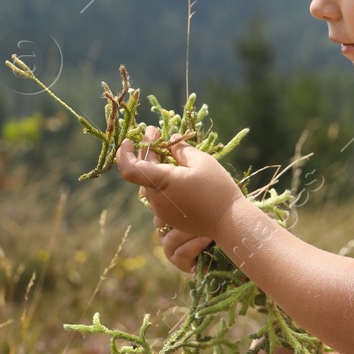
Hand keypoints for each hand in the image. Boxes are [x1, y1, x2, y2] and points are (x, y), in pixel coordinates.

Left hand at [115, 126, 243, 256]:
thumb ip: (181, 149)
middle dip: (147, 151)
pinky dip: (162, 181)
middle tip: (155, 132)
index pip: (129, 169)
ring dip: (155, 166)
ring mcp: (161, 210)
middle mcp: (156, 198)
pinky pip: (159, 195)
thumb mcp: (201, 161)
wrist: (229, 222)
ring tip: (167, 151)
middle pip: (142, 172)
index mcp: (161, 182)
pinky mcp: (169, 217)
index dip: (124, 153)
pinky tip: (176, 171)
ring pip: (151, 183)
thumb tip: (171, 140)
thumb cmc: (217, 189)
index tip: (129, 140)